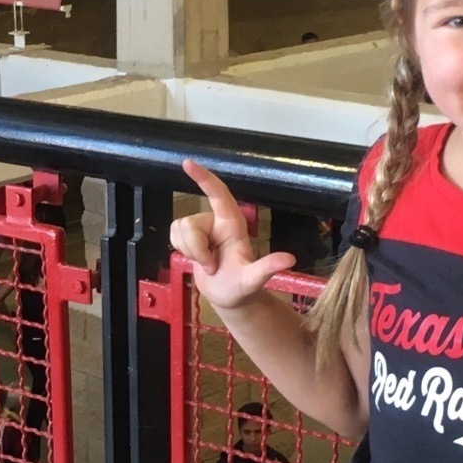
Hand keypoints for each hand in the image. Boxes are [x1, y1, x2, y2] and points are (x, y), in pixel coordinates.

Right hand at [170, 160, 295, 311]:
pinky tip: (194, 260)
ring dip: (189, 252)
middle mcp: (216, 221)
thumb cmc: (242, 287)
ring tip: (206, 265)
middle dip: (196, 250)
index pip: (218, 194)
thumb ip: (267, 268)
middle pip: (190, 224)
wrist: (229, 298)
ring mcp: (201, 228)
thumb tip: (289, 259)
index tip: (188, 163)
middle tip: (211, 267)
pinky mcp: (188, 237)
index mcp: (232, 224)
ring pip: (179, 229)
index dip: (204, 178)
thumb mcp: (253, 279)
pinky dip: (181, 250)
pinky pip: (173, 235)